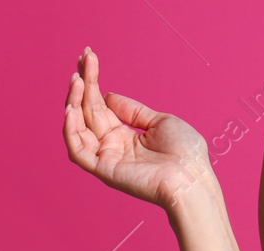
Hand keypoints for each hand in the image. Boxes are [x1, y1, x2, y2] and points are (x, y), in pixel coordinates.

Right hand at [63, 47, 215, 209]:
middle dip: (83, 84)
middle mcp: (112, 146)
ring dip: (73, 102)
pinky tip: (72, 108)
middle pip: (88, 112)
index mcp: (125, 135)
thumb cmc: (185, 154)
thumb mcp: (160, 121)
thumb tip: (109, 96)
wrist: (193, 179)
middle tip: (82, 58)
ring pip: (78, 129)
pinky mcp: (105, 170)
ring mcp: (107, 158)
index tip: (88, 57)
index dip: (93, 82)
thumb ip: (133, 111)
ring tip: (77, 80)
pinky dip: (71, 130)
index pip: (100, 105)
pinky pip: (78, 151)